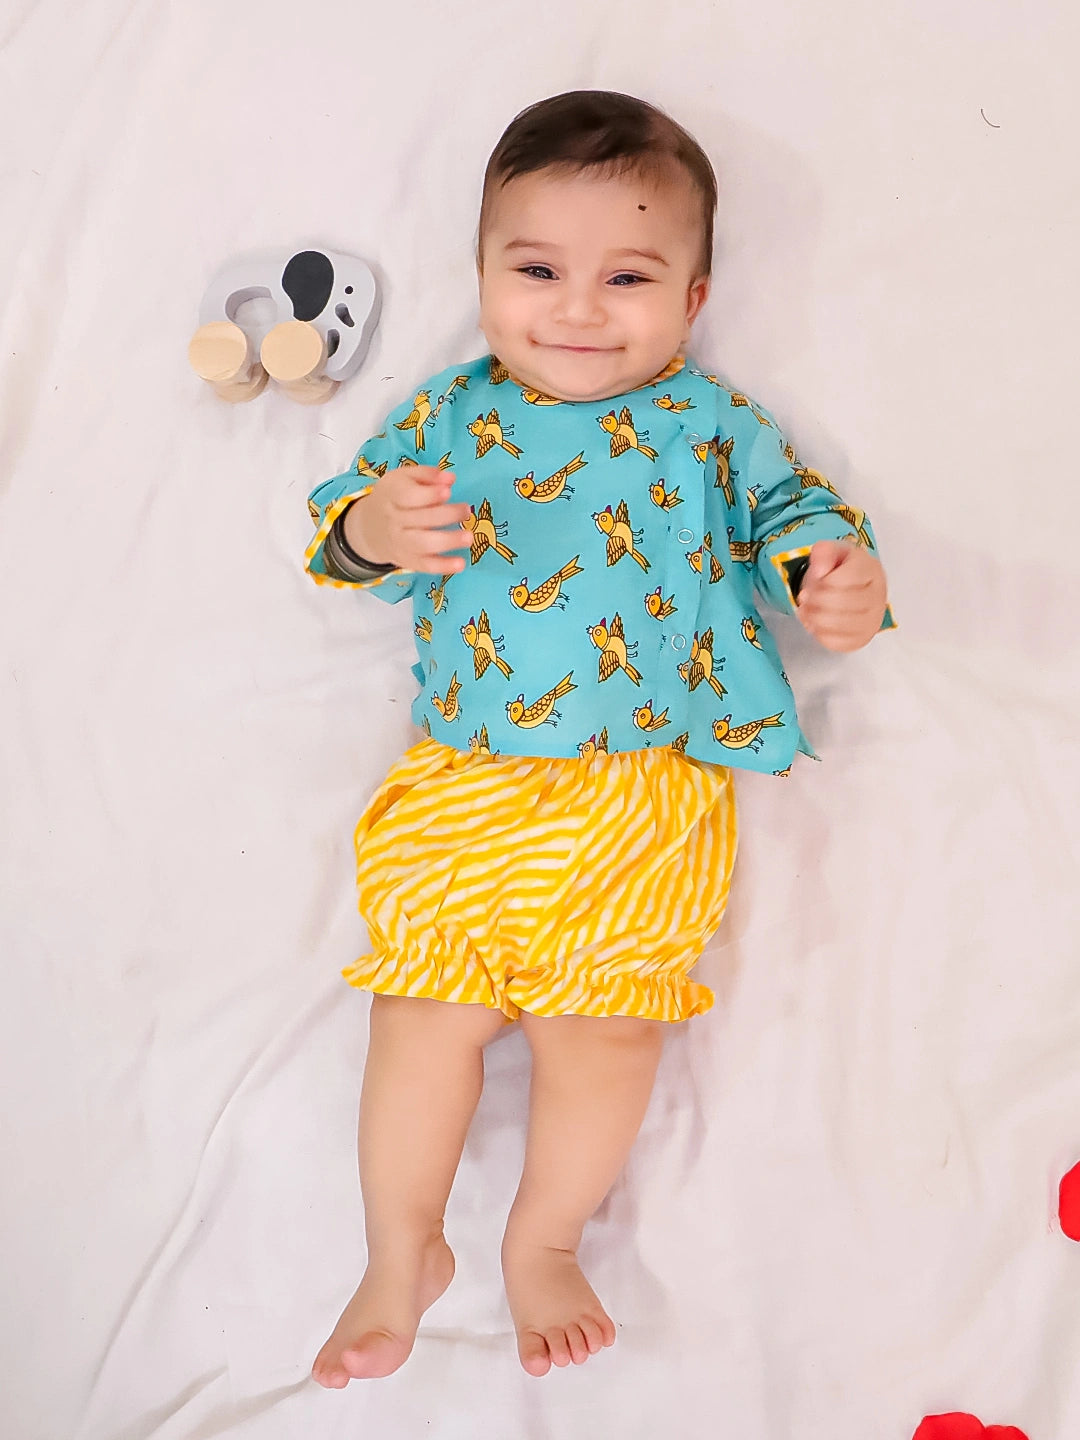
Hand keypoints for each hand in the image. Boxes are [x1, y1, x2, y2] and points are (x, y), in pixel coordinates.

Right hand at [342, 466, 470, 573]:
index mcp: (392, 494)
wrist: (370, 526)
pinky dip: (443, 566)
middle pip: (420, 519)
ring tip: (468, 537)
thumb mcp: (404, 477)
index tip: (447, 491)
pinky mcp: (407, 560)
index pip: (409, 496)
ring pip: (423, 544)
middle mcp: (394, 520)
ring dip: (448, 541)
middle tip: (466, 510)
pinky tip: (460, 563)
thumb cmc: (395, 496)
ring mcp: (400, 542)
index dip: (429, 495)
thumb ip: (428, 475)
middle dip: (447, 515)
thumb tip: (449, 478)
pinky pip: (425, 565)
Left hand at [796, 540, 887, 651]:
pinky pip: (838, 643)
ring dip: (814, 619)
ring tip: (806, 610)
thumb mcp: (831, 551)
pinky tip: (814, 624)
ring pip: (840, 625)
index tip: (813, 580)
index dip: (822, 582)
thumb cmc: (841, 569)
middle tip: (804, 598)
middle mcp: (878, 596)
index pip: (846, 579)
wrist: (853, 587)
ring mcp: (873, 620)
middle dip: (815, 601)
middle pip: (843, 603)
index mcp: (871, 569)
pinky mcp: (862, 639)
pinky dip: (820, 635)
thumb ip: (823, 552)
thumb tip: (819, 571)